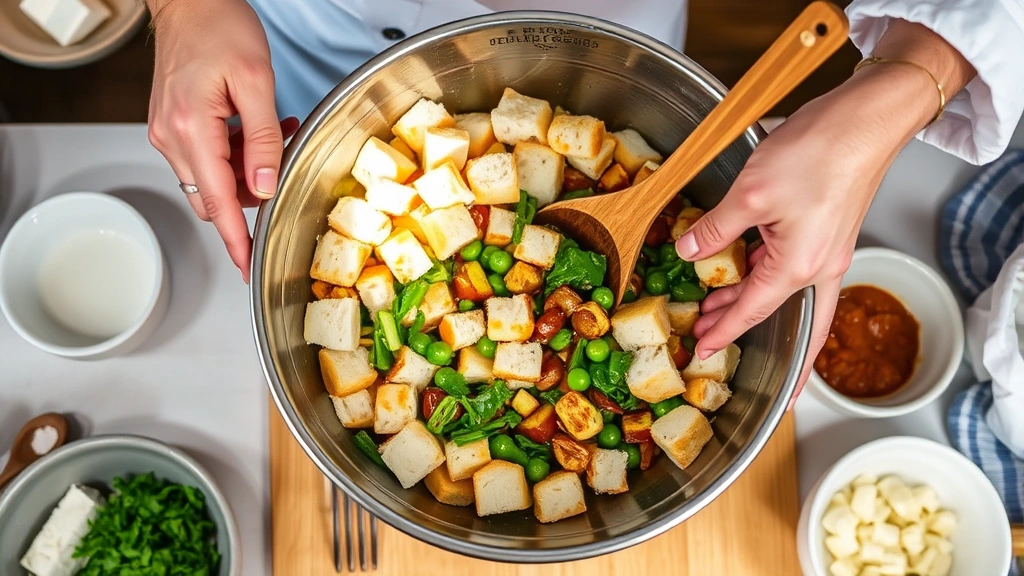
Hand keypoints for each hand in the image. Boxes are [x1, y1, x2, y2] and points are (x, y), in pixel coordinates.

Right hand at [147, 0, 293, 280]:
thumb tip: (265, 187)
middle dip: (253, 193)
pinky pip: (208, 157)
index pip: (217, 204)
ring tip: (278, 131)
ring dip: (249, 168)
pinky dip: (237, 153)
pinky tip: (258, 128)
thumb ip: (264, 139)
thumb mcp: (256, 82)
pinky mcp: (174, 126)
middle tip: (283, 161)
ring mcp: (169, 133)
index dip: (236, 240)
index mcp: (190, 129)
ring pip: (214, 178)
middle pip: (215, 197)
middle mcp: (172, 137)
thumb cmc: (219, 27)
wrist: (189, 0)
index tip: (247, 268)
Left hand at [675, 21, 974, 406]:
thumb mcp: (750, 193)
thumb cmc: (822, 152)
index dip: (723, 331)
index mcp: (799, 267)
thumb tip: (689, 249)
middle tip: (706, 334)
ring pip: (784, 290)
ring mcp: (828, 250)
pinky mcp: (828, 231)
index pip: (752, 312)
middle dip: (739, 325)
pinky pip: (794, 267)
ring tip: (715, 303)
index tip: (704, 348)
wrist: (868, 119)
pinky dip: (766, 275)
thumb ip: (715, 229)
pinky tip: (742, 267)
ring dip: (750, 298)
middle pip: (774, 311)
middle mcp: (820, 266)